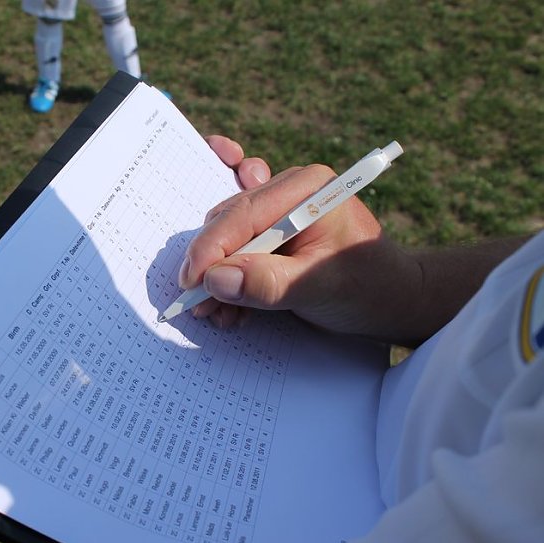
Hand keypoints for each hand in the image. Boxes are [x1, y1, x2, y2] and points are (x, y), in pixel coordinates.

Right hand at [182, 136, 423, 343]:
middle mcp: (288, 190)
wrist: (392, 301)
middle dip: (211, 266)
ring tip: (219, 314)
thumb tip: (215, 279)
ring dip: (218, 278)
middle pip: (228, 223)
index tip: (191, 283)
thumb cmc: (369, 288)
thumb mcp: (319, 287)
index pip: (243, 213)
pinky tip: (232, 307)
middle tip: (200, 305)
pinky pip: (236, 250)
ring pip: (227, 239)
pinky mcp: (272, 233)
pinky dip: (229, 279)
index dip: (211, 248)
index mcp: (306, 188)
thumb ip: (268, 283)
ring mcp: (278, 210)